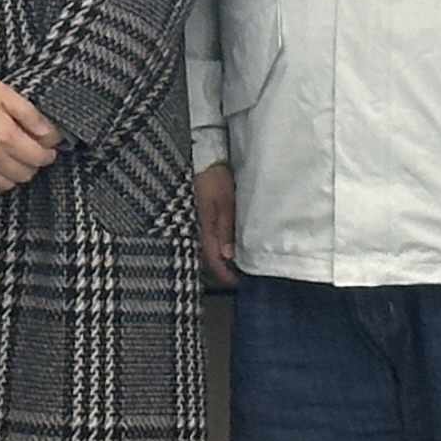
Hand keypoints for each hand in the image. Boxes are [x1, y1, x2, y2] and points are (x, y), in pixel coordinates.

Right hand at [0, 79, 62, 193]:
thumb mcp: (4, 94)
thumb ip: (29, 115)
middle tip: (31, 151)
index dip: (48, 153)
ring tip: (13, 159)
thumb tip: (49, 134)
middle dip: (33, 164)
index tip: (48, 147)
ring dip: (15, 174)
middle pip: (25, 174)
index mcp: (7, 137)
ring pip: (7, 185)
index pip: (39, 158)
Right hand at [194, 162, 238, 286]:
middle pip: (208, 260)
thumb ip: (225, 228)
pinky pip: (209, 239)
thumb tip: (228, 255)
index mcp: (204, 228)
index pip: (212, 261)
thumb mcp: (224, 202)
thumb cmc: (215, 178)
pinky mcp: (202, 217)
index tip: (240, 283)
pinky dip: (219, 247)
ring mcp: (199, 223)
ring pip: (208, 250)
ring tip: (238, 263)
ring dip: (221, 260)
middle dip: (223, 271)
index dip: (225, 275)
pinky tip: (230, 245)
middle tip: (241, 276)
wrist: (204, 157)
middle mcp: (199, 229)